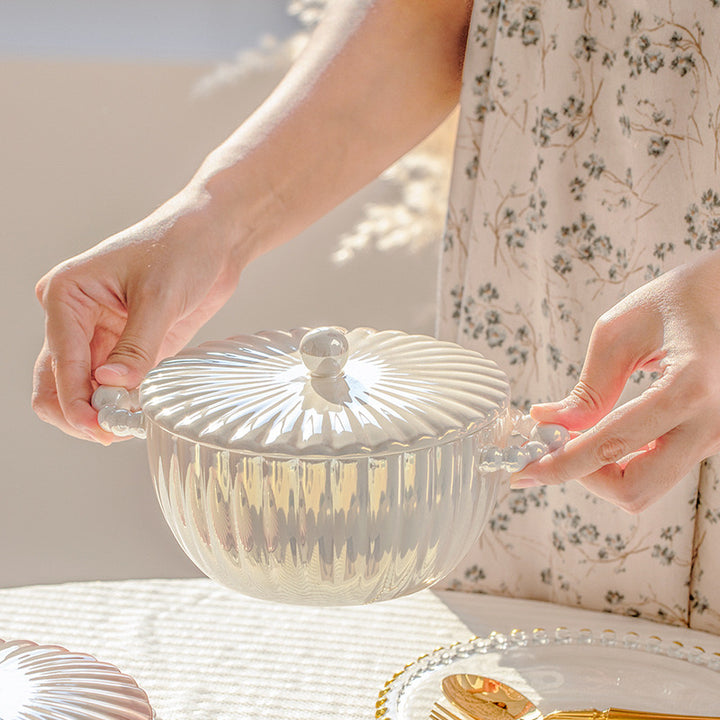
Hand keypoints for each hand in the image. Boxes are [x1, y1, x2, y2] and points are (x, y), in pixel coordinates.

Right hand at [33, 187, 246, 442]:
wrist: (215, 239)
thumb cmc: (182, 248)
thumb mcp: (159, 297)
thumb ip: (137, 346)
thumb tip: (111, 386)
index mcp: (67, 295)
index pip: (61, 361)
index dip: (76, 400)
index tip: (101, 426)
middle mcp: (74, 318)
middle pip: (58, 383)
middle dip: (81, 412)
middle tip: (114, 431)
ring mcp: (99, 335)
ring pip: (83, 390)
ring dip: (102, 412)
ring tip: (132, 424)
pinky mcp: (126, 347)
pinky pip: (114, 386)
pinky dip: (123, 403)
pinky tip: (144, 412)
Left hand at [510, 251, 719, 512]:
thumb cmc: (675, 301)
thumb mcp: (619, 333)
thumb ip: (587, 389)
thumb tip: (546, 423)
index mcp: (689, 388)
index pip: (612, 445)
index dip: (561, 464)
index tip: (523, 470)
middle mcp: (711, 423)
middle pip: (635, 489)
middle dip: (584, 478)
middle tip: (552, 451)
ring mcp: (715, 437)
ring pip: (647, 488)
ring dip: (602, 475)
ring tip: (573, 440)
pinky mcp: (708, 440)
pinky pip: (658, 471)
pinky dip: (622, 466)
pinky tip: (599, 439)